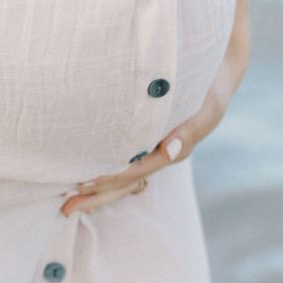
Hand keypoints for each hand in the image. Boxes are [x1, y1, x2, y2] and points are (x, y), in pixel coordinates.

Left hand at [58, 39, 249, 216]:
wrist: (217, 73)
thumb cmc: (209, 87)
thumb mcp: (206, 108)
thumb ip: (188, 131)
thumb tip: (170, 152)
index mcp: (174, 150)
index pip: (135, 170)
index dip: (109, 178)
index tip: (82, 184)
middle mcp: (160, 155)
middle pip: (125, 182)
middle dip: (96, 196)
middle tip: (65, 208)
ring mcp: (155, 151)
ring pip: (123, 177)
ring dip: (97, 190)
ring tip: (68, 201)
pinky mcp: (149, 141)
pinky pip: (126, 164)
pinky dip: (106, 174)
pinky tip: (88, 179)